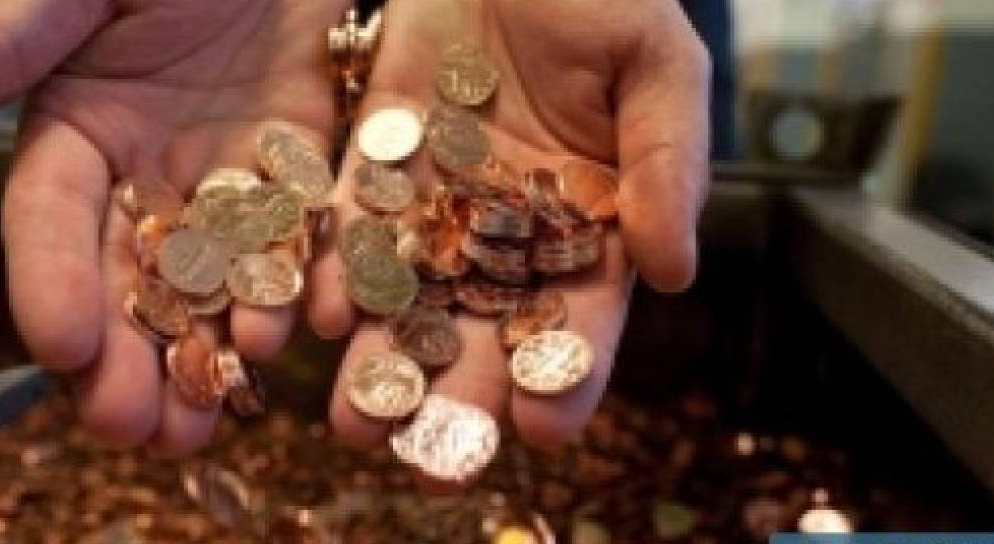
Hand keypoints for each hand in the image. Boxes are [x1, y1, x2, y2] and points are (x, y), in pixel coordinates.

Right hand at [0, 0, 348, 451]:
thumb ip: (0, 43)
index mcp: (73, 135)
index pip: (47, 220)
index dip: (48, 282)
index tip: (58, 345)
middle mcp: (141, 178)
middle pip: (125, 280)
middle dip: (124, 358)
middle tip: (131, 429)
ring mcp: (220, 187)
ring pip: (203, 288)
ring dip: (198, 357)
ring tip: (198, 424)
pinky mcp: (292, 182)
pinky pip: (286, 250)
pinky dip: (281, 297)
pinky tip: (275, 345)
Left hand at [309, 0, 709, 482]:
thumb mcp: (660, 67)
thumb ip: (670, 163)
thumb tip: (676, 272)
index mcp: (592, 223)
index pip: (581, 318)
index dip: (565, 377)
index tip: (541, 431)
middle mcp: (510, 228)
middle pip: (483, 326)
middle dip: (454, 392)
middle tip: (423, 458)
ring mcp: (440, 196)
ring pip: (409, 293)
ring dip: (380, 359)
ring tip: (350, 421)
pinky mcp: (379, 155)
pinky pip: (356, 222)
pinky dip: (337, 269)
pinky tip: (318, 314)